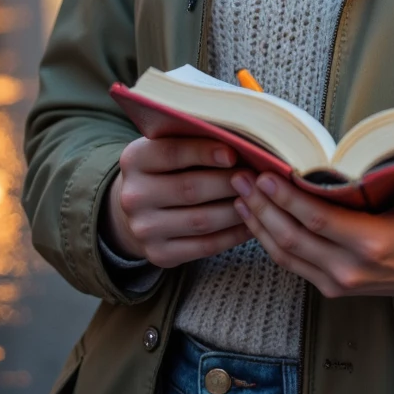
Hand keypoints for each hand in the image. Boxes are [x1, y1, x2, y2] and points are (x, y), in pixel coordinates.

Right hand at [105, 137, 250, 267]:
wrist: (139, 207)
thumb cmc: (167, 167)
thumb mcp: (168, 144)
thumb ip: (194, 139)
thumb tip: (240, 140)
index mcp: (134, 160)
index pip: (171, 153)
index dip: (204, 152)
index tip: (234, 153)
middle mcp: (133, 196)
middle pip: (190, 189)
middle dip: (229, 182)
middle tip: (257, 177)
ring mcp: (144, 229)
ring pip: (202, 221)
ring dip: (237, 210)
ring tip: (260, 198)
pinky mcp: (159, 254)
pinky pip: (205, 246)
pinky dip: (233, 235)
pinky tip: (252, 222)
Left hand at [230, 170, 393, 318]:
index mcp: (373, 245)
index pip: (317, 219)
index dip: (287, 198)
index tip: (265, 174)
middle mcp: (349, 269)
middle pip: (292, 236)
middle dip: (261, 206)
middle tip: (240, 177)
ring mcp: (336, 282)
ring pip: (284, 253)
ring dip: (257, 222)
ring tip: (238, 192)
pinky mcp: (329, 288)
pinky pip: (290, 263)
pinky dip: (267, 240)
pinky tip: (254, 217)